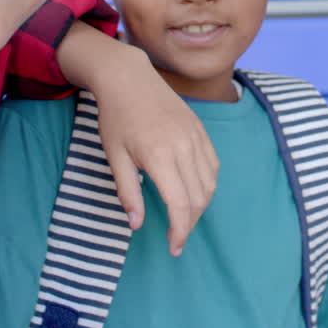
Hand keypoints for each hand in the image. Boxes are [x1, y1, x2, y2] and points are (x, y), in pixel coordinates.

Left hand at [89, 45, 218, 255]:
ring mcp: (195, 137)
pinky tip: (194, 193)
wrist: (130, 79)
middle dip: (189, 224)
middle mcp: (183, 147)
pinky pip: (213, 166)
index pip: (179, 204)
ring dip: (200, 207)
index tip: (174, 248)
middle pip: (198, 198)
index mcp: (159, 156)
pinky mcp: (200, 131)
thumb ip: (128, 193)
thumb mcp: (115, 158)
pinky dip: (208, 185)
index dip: (179, 231)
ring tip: (184, 218)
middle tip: (177, 240)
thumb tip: (137, 225)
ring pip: (210, 184)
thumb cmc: (116, 119)